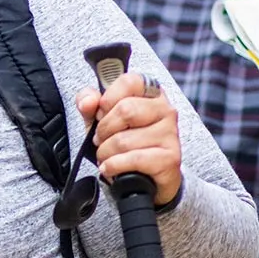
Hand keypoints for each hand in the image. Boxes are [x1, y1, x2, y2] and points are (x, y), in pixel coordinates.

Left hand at [75, 70, 182, 206]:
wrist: (144, 176)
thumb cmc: (124, 141)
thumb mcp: (101, 118)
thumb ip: (89, 103)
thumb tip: (88, 101)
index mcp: (151, 93)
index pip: (129, 81)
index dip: (108, 98)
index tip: (101, 113)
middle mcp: (166, 109)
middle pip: (125, 110)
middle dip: (104, 129)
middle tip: (101, 139)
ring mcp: (171, 134)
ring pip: (124, 139)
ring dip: (105, 152)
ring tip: (107, 155)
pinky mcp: (170, 158)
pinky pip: (133, 159)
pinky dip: (113, 165)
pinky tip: (110, 167)